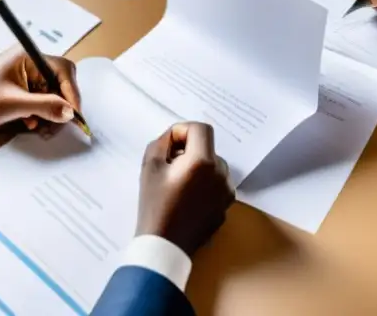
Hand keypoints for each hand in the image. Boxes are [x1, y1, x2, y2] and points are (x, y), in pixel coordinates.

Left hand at [0, 48, 81, 136]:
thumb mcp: (11, 105)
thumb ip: (44, 106)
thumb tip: (70, 112)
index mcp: (27, 56)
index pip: (63, 70)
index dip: (72, 93)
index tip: (74, 114)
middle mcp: (28, 63)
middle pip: (59, 82)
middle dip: (61, 104)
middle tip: (58, 124)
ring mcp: (22, 76)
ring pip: (50, 94)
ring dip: (50, 112)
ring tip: (41, 127)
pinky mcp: (17, 89)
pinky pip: (38, 100)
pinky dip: (39, 113)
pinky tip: (29, 124)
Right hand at [136, 122, 234, 255]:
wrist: (164, 247)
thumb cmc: (154, 206)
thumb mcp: (150, 167)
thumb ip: (162, 142)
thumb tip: (174, 136)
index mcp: (203, 162)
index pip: (201, 129)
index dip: (183, 131)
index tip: (170, 145)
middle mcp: (221, 174)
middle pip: (208, 148)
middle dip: (189, 151)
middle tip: (169, 166)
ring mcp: (226, 192)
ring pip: (214, 166)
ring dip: (198, 167)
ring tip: (178, 184)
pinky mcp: (226, 207)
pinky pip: (217, 185)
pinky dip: (205, 184)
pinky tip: (187, 198)